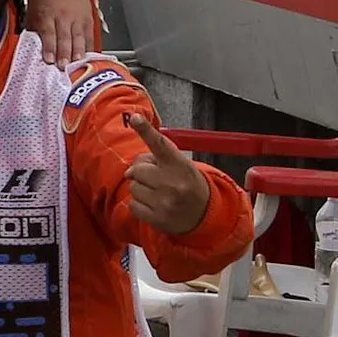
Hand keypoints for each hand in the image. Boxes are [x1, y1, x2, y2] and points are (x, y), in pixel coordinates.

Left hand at [29, 0, 99, 62]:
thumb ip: (33, 27)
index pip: (49, 33)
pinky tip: (88, 57)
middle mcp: (63, 16)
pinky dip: (89, 47)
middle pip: (65, 38)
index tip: (49, 60)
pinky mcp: (88, 19)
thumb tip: (31, 46)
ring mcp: (78, 18)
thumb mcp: (33, 9)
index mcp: (47, 14)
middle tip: (64, 67)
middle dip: (64, 54)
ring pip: (79, 38)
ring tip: (76, 65)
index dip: (50, 48)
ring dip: (77, 53)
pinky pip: (89, 36)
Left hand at [123, 112, 212, 237]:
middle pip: (138, 170)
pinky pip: (133, 205)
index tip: (134, 117)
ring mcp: (164, 202)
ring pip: (133, 188)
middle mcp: (172, 183)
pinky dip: (140, 205)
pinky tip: (155, 205)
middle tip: (157, 178)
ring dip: (141, 189)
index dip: (146, 130)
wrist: (206, 215)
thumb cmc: (188, 184)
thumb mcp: (181, 166)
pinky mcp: (157, 219)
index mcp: (180, 165)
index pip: (161, 144)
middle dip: (143, 173)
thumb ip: (157, 159)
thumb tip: (130, 170)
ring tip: (159, 193)